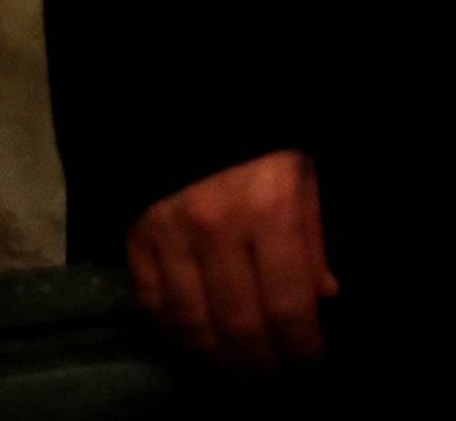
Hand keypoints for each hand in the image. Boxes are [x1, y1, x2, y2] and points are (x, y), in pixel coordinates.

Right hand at [127, 147, 337, 369]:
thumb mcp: (299, 171)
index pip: (290, 309)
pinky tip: (192, 330)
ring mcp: (169, 228)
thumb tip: (321, 297)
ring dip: (218, 355)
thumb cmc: (255, 131)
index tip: (309, 355)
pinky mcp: (133, 227)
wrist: (186, 88)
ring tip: (235, 359)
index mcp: (270, 210)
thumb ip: (312, 236)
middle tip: (274, 367)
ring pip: (192, 322)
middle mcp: (217, 226)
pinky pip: (149, 297)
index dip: (303, 348)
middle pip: (240, 326)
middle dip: (263, 361)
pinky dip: (172, 326)